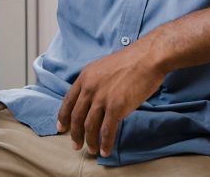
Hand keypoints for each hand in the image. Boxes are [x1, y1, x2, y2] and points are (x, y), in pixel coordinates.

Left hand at [56, 41, 166, 157]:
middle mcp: (89, 88)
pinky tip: (106, 151)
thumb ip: (95, 82)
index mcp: (85, 77)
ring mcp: (102, 98)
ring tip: (92, 150)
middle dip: (75, 134)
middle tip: (76, 145)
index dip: (63, 117)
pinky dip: (105, 143)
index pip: (68, 101)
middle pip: (76, 116)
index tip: (62, 128)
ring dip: (90, 142)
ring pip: (89, 126)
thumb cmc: (131, 61)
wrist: (148, 58)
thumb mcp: (104, 67)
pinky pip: (106, 131)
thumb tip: (92, 99)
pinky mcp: (116, 107)